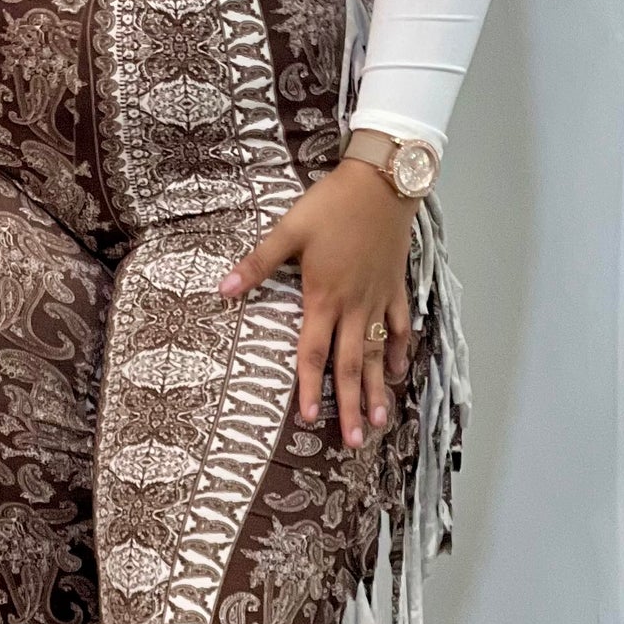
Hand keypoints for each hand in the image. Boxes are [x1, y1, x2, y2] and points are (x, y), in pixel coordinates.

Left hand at [217, 161, 416, 447]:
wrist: (382, 182)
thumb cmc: (332, 204)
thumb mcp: (289, 230)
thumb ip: (257, 264)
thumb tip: (223, 289)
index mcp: (324, 296)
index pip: (313, 352)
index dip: (309, 386)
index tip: (307, 417)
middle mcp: (354, 305)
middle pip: (351, 364)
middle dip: (351, 405)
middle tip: (352, 441)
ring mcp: (378, 298)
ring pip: (378, 352)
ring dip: (379, 388)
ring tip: (380, 422)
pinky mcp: (396, 285)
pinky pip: (400, 326)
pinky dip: (399, 349)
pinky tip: (399, 370)